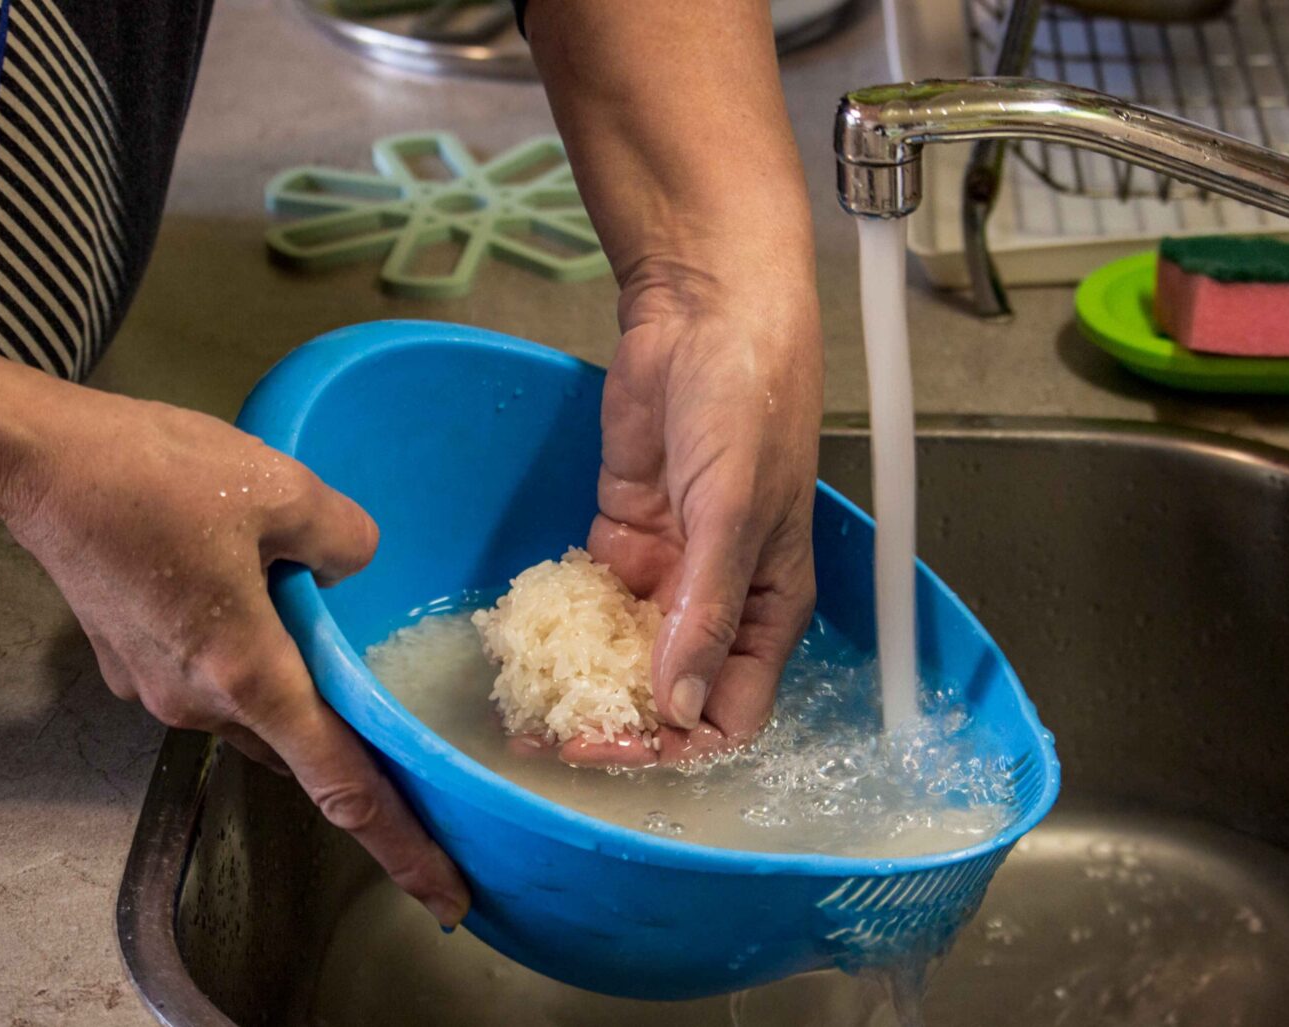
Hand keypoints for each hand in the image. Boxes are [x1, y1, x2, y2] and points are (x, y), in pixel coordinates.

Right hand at [0, 381, 469, 925]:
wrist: (41, 463)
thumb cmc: (160, 475)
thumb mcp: (283, 489)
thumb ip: (343, 541)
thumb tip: (347, 568)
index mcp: (247, 676)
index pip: (340, 783)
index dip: (400, 843)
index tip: (446, 895)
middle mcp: (200, 703)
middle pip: (298, 747)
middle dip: (348, 749)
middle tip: (409, 741)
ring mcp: (156, 689)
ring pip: (254, 712)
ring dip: (292, 690)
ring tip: (321, 633)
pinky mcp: (130, 662)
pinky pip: (210, 680)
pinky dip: (246, 660)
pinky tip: (253, 597)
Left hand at [562, 266, 822, 765]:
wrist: (704, 314)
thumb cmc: (749, 405)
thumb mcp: (733, 516)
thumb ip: (703, 614)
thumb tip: (675, 709)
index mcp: (766, 609)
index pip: (727, 711)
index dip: (673, 744)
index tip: (607, 748)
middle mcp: (717, 601)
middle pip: (667, 693)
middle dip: (614, 722)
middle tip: (546, 736)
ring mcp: (666, 570)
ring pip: (622, 655)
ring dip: (579, 683)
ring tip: (522, 705)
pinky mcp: (621, 536)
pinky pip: (589, 601)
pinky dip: (560, 627)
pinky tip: (523, 646)